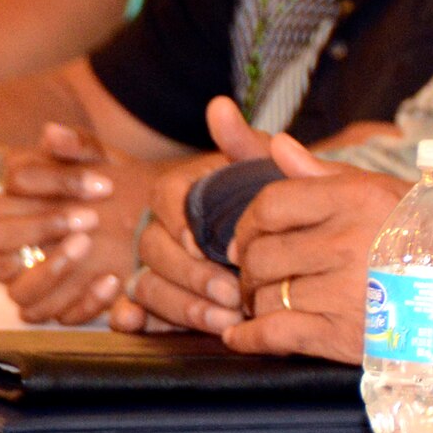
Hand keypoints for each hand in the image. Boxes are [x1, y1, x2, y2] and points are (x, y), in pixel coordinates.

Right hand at [0, 125, 148, 324]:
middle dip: (44, 228)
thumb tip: (51, 132)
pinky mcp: (42, 304)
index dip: (54, 185)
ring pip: (15, 288)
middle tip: (90, 219)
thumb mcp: (96, 160)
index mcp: (4, 201)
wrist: (119, 216)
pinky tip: (111, 281)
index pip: (6, 195)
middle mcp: (1, 244)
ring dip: (52, 271)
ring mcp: (19, 277)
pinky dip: (79, 303)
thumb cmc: (97, 185)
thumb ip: (76, 144)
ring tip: (88, 248)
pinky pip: (43, 315)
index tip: (101, 185)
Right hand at [109, 97, 268, 336]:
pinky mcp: (160, 302)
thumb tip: (219, 106)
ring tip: (223, 318)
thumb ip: (245, 144)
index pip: (165, 195)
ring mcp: (161, 266)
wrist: (301, 249)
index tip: (198, 239)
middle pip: (154, 248)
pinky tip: (140, 326)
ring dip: (179, 303)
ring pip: (147, 283)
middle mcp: (167, 227)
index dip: (176, 219)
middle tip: (229, 292)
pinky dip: (131, 318)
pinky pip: (133, 310)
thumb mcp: (272, 176)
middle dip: (190, 274)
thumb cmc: (283, 206)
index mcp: (189, 190)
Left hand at [223, 135, 404, 361]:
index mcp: (356, 198)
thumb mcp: (383, 192)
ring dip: (257, 303)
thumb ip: (323, 173)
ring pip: (266, 295)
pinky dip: (249, 337)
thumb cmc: (426, 234)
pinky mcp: (344, 334)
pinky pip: (276, 334)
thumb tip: (277, 145)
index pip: (271, 204)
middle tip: (257, 276)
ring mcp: (345, 290)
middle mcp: (348, 241)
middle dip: (250, 268)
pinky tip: (240, 335)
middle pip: (262, 254)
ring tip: (267, 303)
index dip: (248, 223)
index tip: (248, 238)